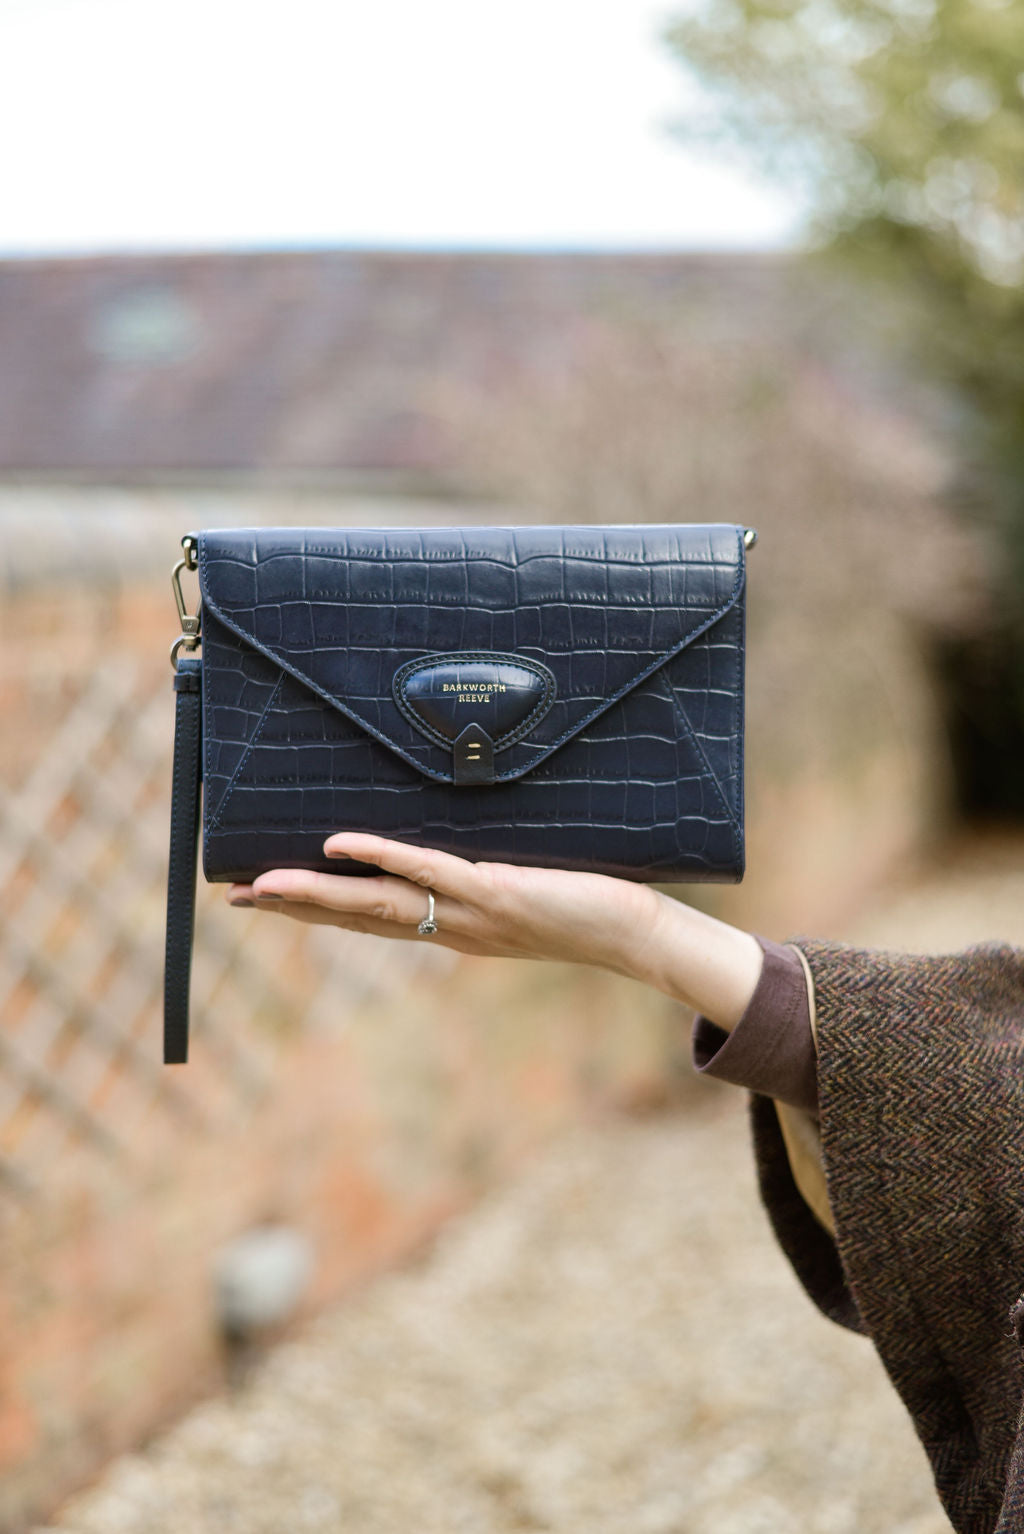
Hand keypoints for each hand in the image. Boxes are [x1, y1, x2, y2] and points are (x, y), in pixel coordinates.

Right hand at [226, 832, 762, 1027]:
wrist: (638, 936)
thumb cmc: (586, 905)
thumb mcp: (521, 890)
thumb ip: (481, 875)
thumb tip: (455, 848)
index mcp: (449, 928)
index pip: (368, 919)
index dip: (313, 910)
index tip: (261, 899)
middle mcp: (449, 928)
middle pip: (355, 918)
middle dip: (293, 907)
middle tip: (232, 898)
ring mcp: (468, 913)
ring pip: (376, 903)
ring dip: (315, 895)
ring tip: (259, 888)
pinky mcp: (496, 892)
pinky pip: (429, 872)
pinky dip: (381, 856)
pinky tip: (339, 843)